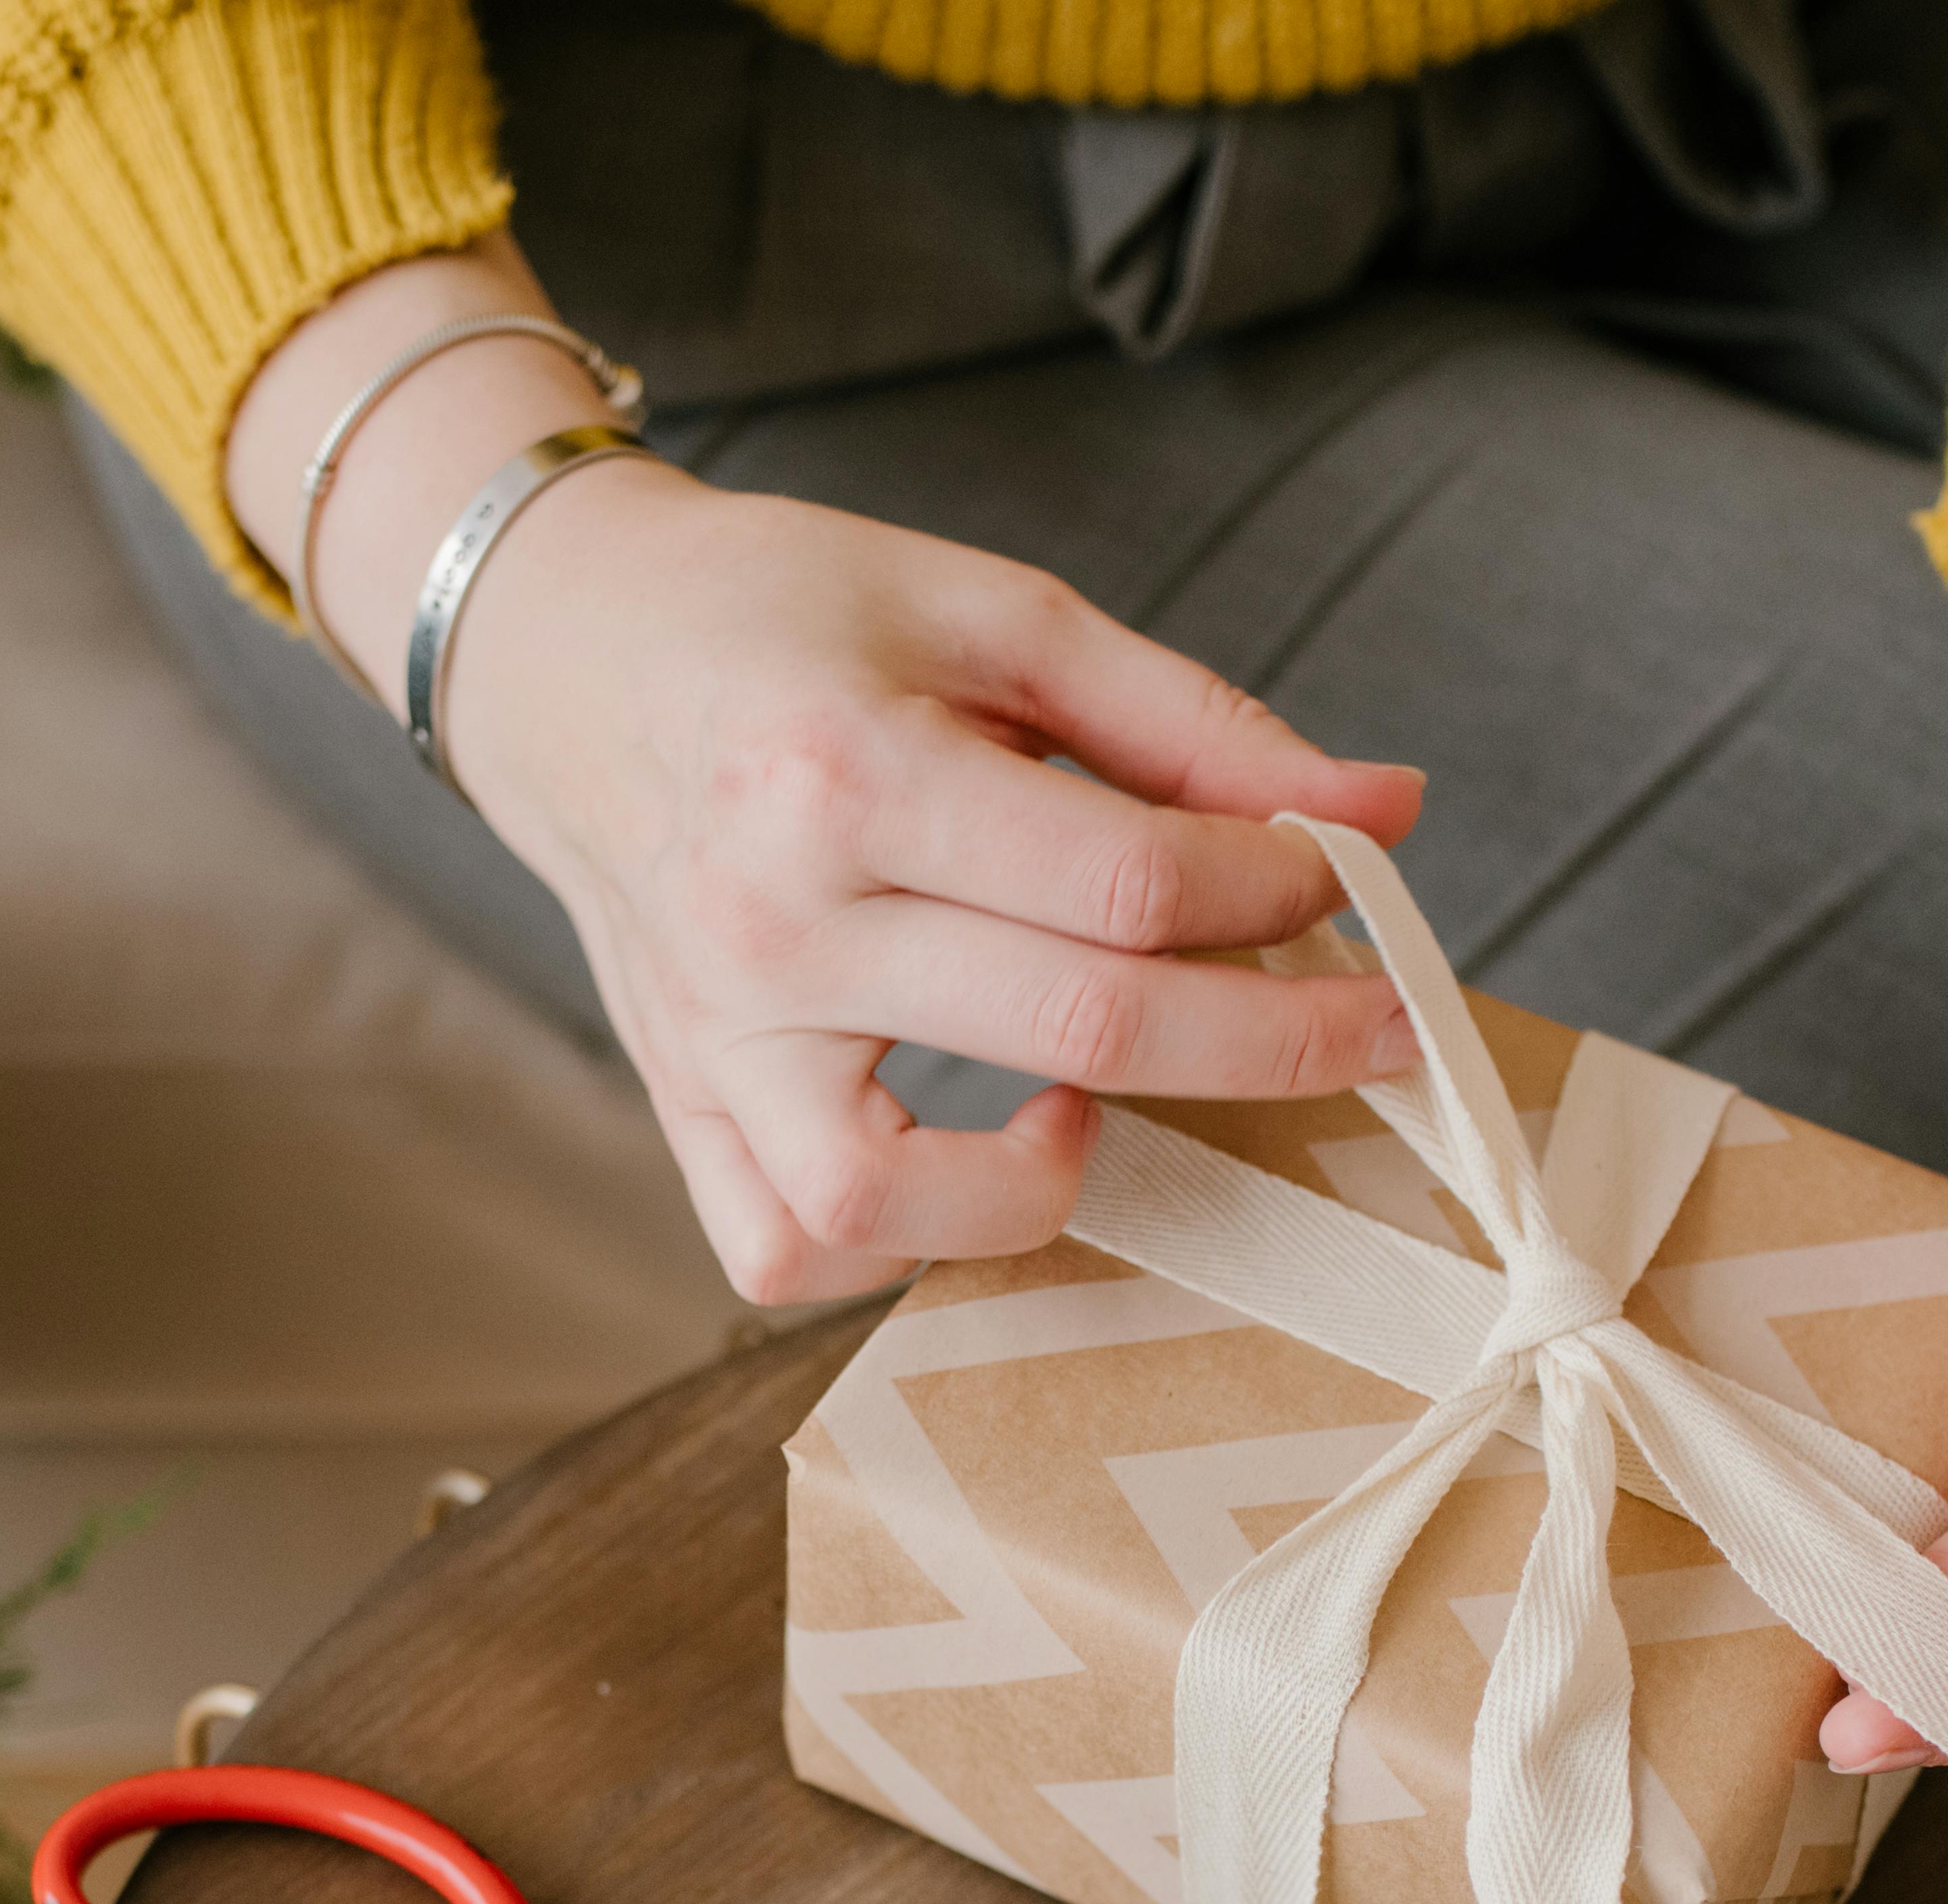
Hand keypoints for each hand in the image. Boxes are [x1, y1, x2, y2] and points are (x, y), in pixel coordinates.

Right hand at [226, 242, 1424, 1305]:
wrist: (566, 652)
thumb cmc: (778, 616)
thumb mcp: (988, 610)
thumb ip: (1186, 718)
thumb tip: (1381, 807)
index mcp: (843, 770)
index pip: (1128, 883)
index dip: (1282, 887)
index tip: (1345, 870)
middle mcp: (767, 922)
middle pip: (1078, 1033)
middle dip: (1274, 1037)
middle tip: (1374, 1019)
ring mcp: (712, 1036)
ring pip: (892, 1199)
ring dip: (1045, 1183)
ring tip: (1097, 1101)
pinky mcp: (681, 1100)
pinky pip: (785, 1247)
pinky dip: (896, 1245)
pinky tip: (971, 1156)